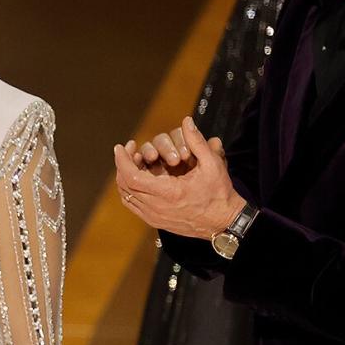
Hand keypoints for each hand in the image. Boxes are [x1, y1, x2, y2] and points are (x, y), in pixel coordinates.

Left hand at [114, 116, 244, 237]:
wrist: (224, 222)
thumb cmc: (219, 194)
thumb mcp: (212, 165)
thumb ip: (197, 142)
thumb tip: (187, 122)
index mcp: (168, 193)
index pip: (132, 177)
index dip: (122, 160)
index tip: (121, 147)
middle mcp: (156, 207)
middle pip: (125, 185)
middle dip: (122, 165)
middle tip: (129, 150)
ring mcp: (154, 217)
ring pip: (126, 196)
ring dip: (125, 178)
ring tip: (134, 162)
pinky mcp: (155, 221)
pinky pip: (133, 205)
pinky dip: (130, 190)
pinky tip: (137, 178)